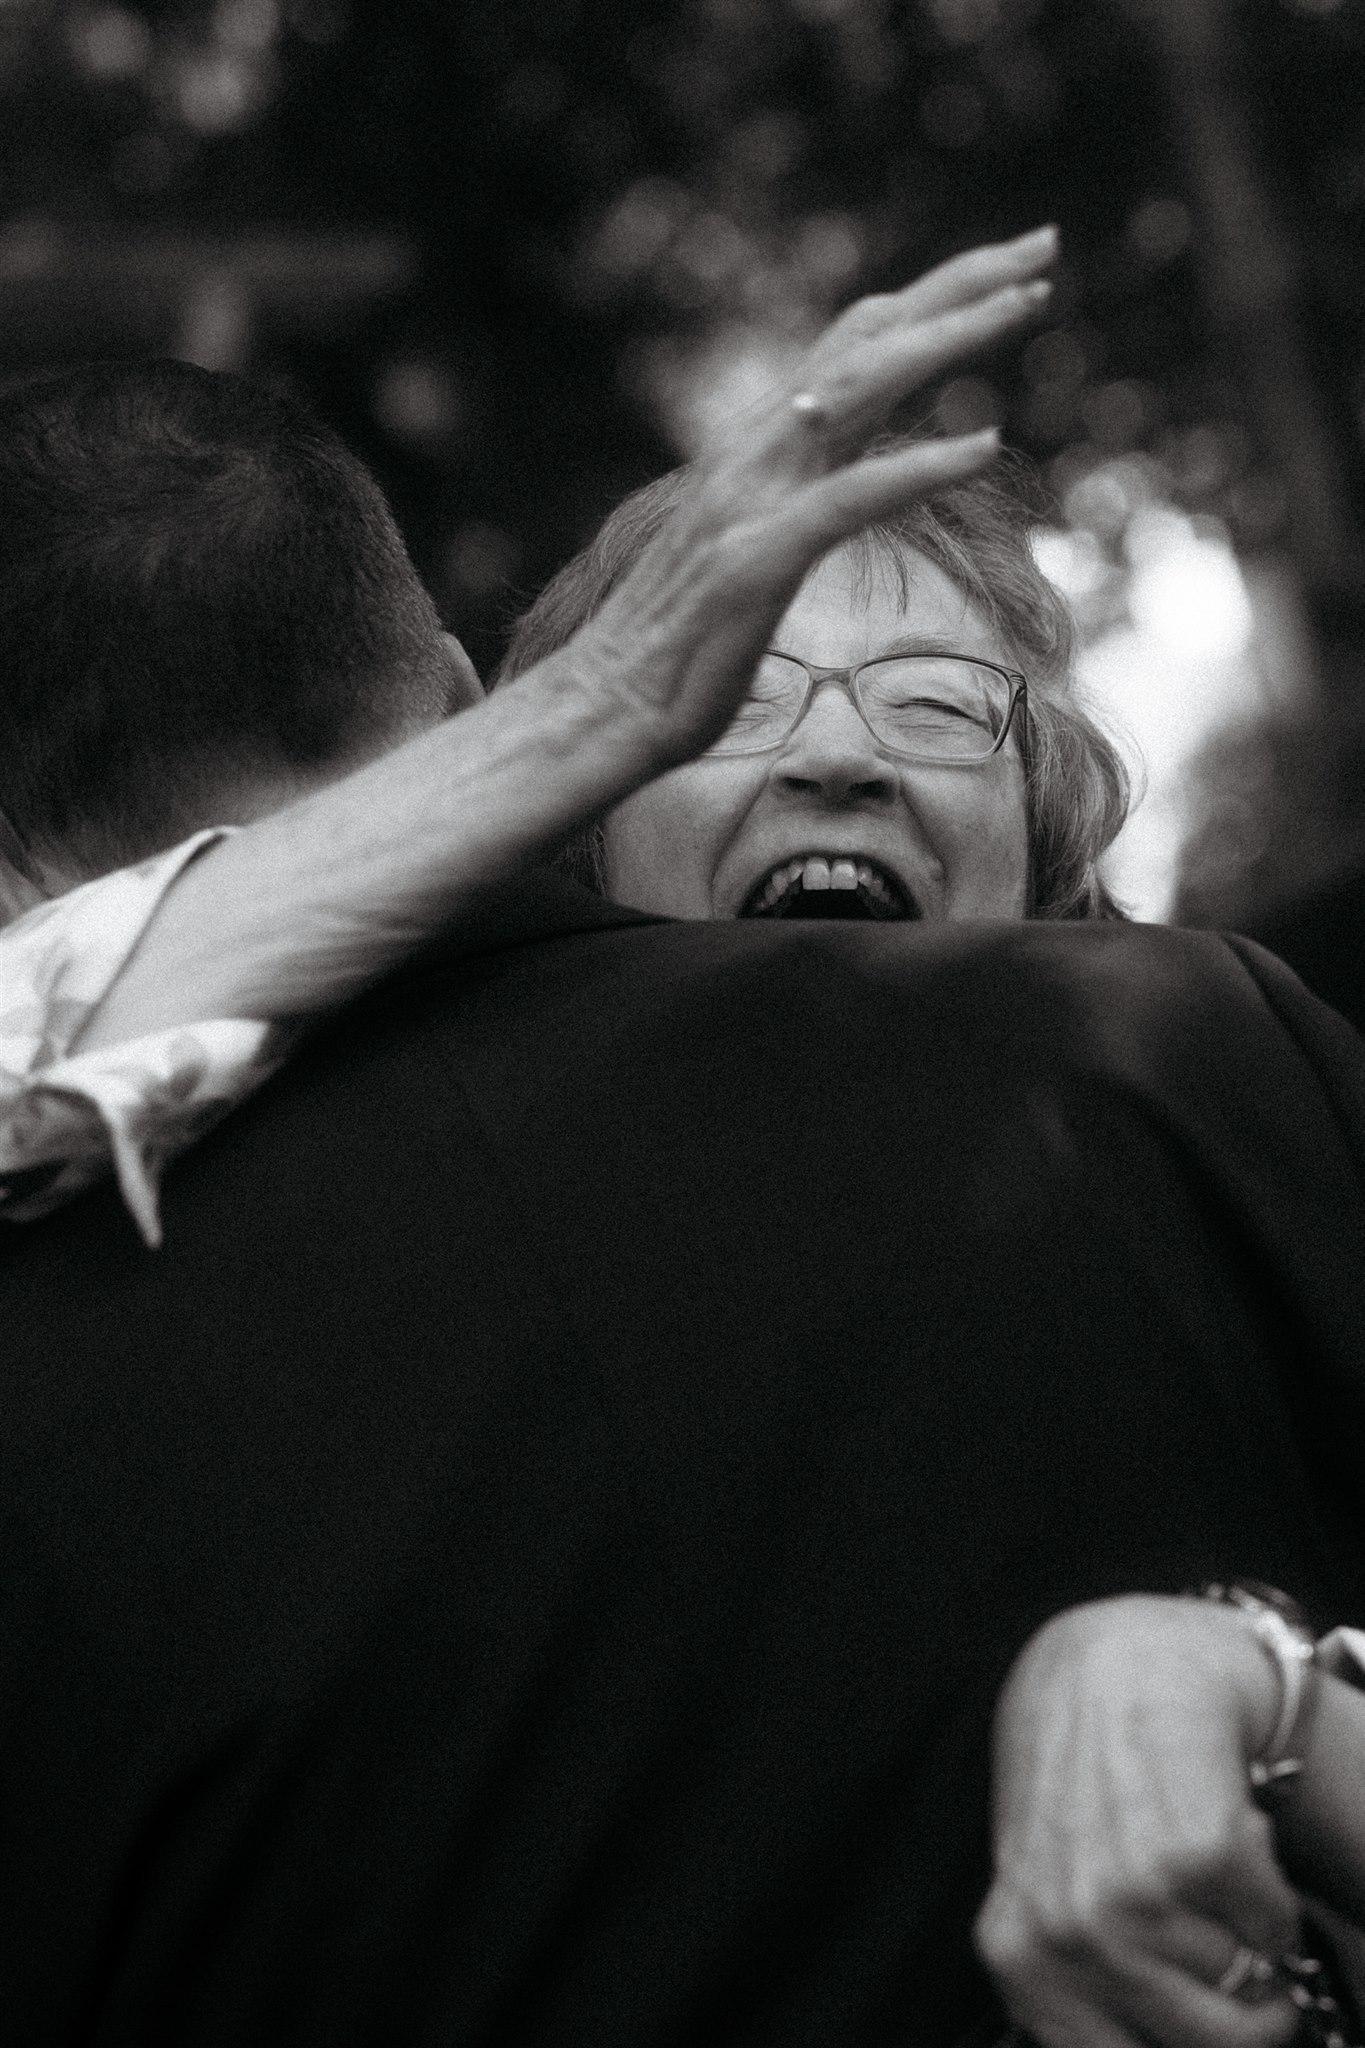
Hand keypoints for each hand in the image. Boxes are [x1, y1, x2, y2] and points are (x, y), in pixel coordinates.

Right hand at [567, 224, 1057, 766]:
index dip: (934, 301)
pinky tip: (984, 446)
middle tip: (1045, 242)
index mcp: (761, 450)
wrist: (604, 707)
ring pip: (861, 391)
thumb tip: (831, 475)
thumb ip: (791, 500)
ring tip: (1030, 304)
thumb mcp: (750, 553)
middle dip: (960, 286)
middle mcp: (757, 453)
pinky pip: (850, 499)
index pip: (856, 346)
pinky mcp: (758, 561)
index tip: (1013, 274)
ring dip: (949, 340)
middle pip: (869, 339)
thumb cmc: (678, 650)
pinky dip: (919, 467)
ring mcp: (754, 500)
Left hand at [976, 1595, 1301, 2047]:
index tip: (1206, 2023)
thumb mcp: (1043, 1886)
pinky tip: (1223, 1828)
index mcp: (1021, 1961)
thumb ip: (1079, 1981)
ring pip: (1246, 1990)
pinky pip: (1275, 1925)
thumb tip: (1153, 2040)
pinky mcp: (1199, 1854)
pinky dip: (1269, 1889)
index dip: (1182, 2046)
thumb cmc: (1079, 1775)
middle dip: (1244, 2017)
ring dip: (1246, 1939)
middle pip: (1205, 2046)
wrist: (1113, 1664)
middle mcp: (1070, 1936)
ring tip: (1202, 1869)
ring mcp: (1133, 1895)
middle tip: (1247, 1971)